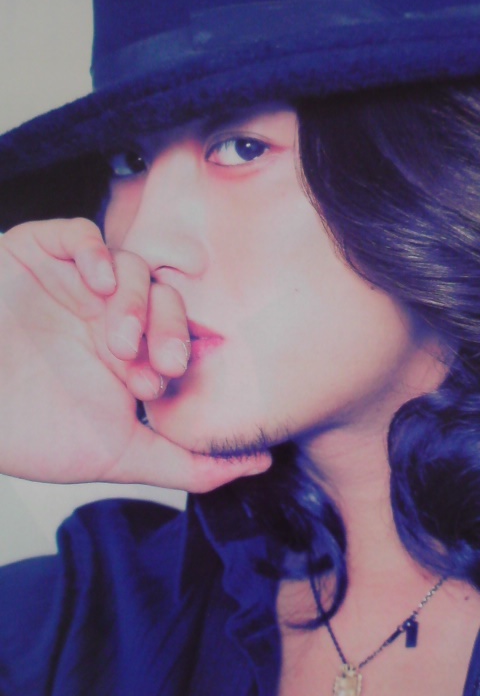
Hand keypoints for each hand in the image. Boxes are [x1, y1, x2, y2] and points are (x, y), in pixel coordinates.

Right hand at [0, 219, 270, 489]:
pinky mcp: (35, 255)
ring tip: (115, 341)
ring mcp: (72, 282)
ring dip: (133, 300)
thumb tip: (258, 463)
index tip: (164, 383)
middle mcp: (107, 312)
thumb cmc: (30, 433)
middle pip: (163, 294)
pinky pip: (76, 233)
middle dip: (169, 325)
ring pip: (128, 266)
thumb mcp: (117, 455)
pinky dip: (93, 251)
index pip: (178, 329)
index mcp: (129, 350)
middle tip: (158, 362)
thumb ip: (187, 462)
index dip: (180, 349)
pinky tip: (94, 285)